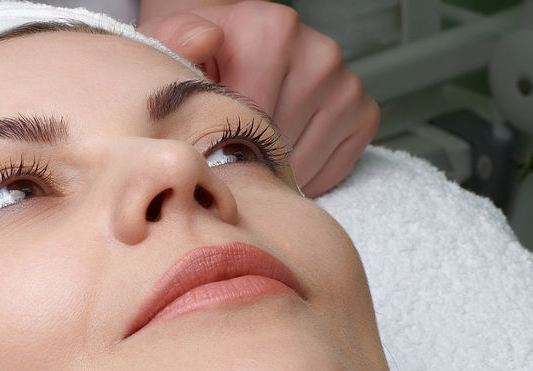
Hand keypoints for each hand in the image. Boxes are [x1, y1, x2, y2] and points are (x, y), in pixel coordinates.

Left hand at [140, 0, 379, 196]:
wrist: (232, 48)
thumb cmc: (199, 56)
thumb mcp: (170, 42)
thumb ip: (174, 40)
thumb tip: (204, 39)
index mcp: (274, 30)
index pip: (249, 119)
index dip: (218, 146)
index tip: (200, 143)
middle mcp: (320, 52)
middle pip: (276, 145)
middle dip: (242, 160)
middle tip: (220, 151)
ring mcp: (346, 84)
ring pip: (303, 163)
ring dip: (271, 171)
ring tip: (246, 150)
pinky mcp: (362, 113)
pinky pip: (332, 169)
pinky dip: (302, 177)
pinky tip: (277, 156)